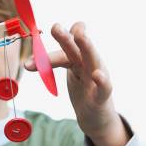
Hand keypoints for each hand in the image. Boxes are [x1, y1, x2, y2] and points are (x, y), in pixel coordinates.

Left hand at [24, 22, 129, 145]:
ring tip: (80, 35)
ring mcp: (96, 80)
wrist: (97, 119)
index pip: (70, 45)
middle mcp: (90, 64)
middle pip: (77, 49)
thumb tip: (41, 49)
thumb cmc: (84, 91)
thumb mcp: (72, 71)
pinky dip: (102, 81)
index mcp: (80, 59)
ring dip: (87, 46)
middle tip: (55, 27)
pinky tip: (98, 75)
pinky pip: (104, 88)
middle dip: (66, 37)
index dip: (64, 36)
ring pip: (92, 60)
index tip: (54, 27)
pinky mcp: (102, 97)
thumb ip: (60, 58)